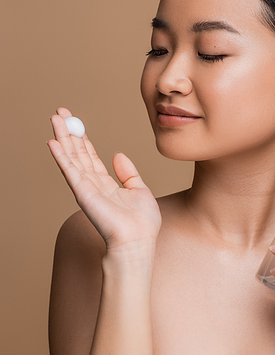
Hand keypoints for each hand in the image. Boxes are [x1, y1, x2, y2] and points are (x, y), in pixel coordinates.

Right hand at [47, 108, 161, 253]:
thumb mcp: (140, 190)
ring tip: (55, 118)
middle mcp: (92, 184)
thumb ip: (128, 173)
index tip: (76, 122)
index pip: (90, 156)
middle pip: (77, 153)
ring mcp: (86, 188)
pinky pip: (70, 171)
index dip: (82, 139)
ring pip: (70, 157)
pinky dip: (61, 156)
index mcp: (106, 184)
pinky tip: (53, 142)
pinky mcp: (83, 193)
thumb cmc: (142, 224)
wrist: (138, 241)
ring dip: (62, 137)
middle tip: (60, 113)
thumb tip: (118, 155)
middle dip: (69, 132)